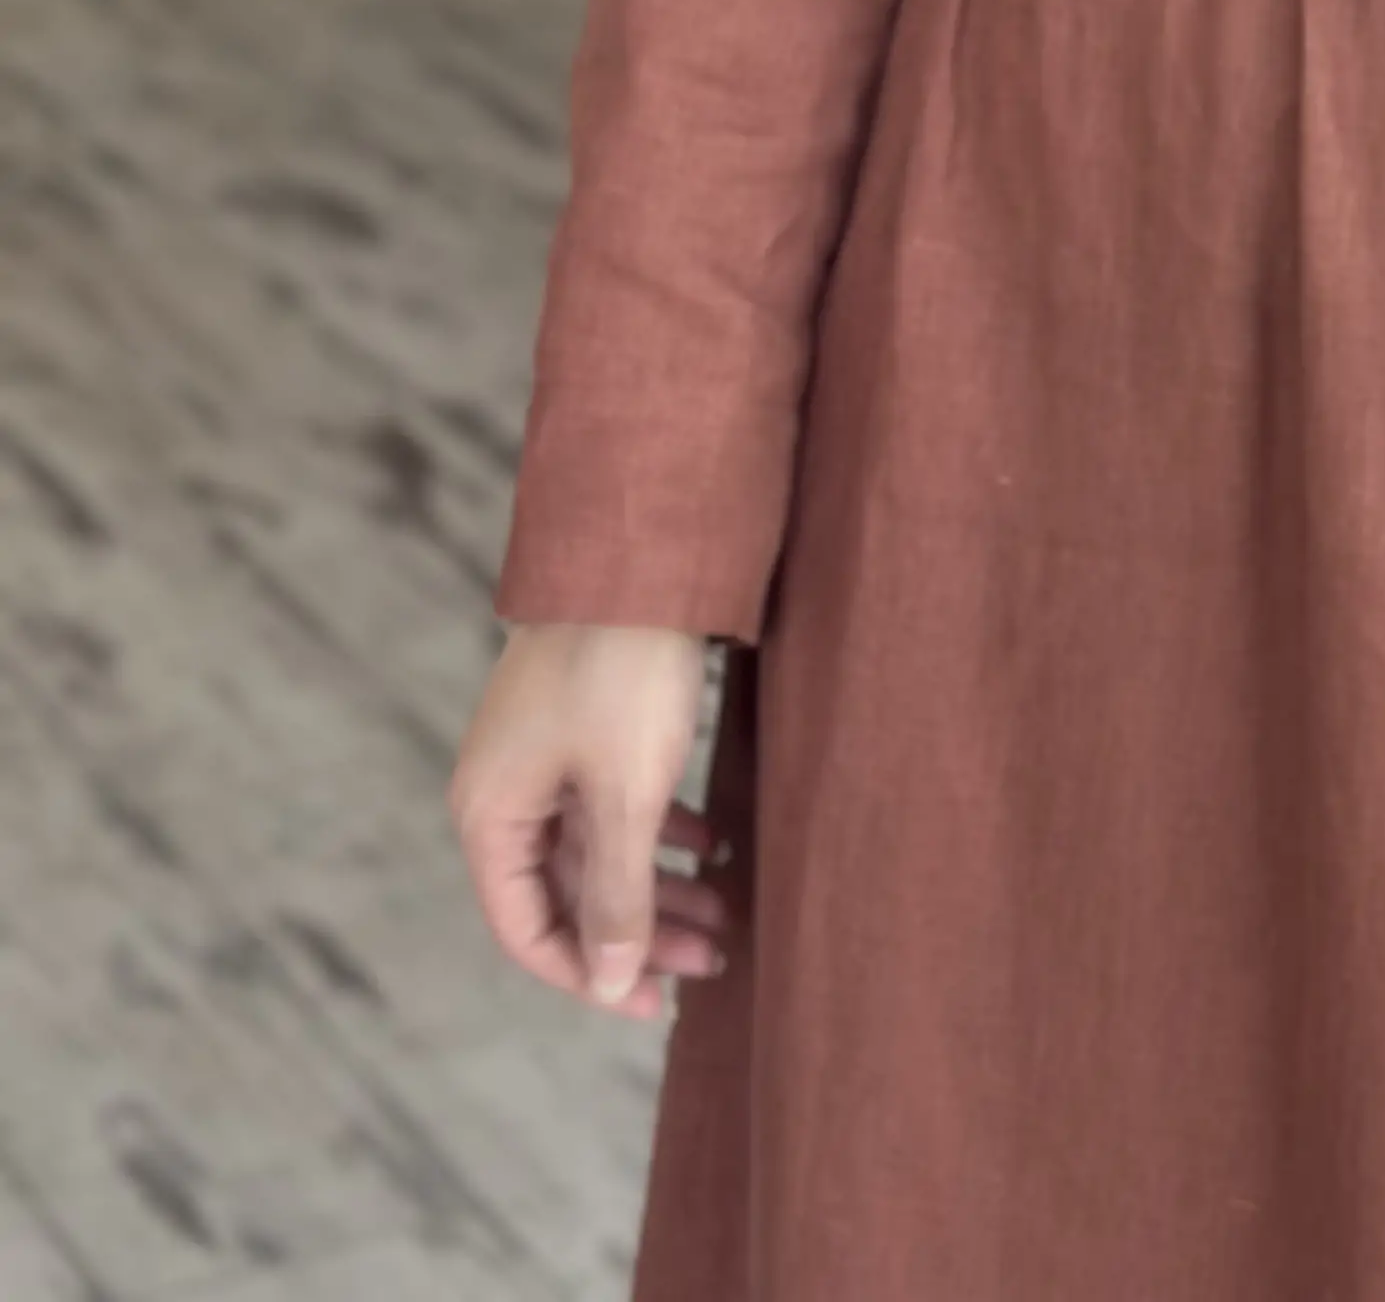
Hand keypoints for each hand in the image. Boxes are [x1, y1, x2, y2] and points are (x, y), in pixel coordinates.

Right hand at [450, 621, 733, 1019]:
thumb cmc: (624, 674)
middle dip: (639, 933)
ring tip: (726, 915)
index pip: (526, 930)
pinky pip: (614, 801)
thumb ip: (617, 895)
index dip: (587, 976)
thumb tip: (611, 981)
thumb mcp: (626, 796)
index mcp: (490, 814)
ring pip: (599, 847)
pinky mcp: (584, 724)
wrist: (642, 552)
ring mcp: (544, 754)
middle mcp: (505, 789)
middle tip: (711, 962)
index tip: (652, 1003)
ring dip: (659, 885)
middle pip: (568, 892)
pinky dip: (660, 830)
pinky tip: (713, 842)